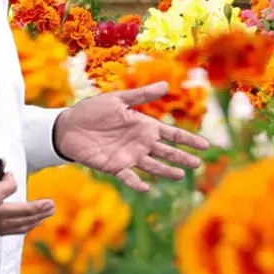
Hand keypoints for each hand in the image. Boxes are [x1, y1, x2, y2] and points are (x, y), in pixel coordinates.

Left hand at [53, 82, 209, 191]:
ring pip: (153, 166)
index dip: (187, 139)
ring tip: (180, 175)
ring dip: (166, 171)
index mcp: (144, 125)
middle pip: (166, 152)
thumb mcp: (118, 99)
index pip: (171, 133)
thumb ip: (141, 95)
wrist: (69, 127)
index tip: (204, 145)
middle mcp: (140, 143)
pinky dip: (137, 183)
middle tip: (198, 164)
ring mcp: (129, 156)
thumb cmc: (93, 111)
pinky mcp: (115, 167)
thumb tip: (166, 84)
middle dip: (182, 157)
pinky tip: (146, 188)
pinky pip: (129, 177)